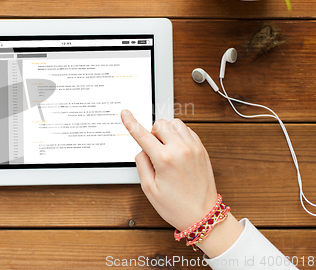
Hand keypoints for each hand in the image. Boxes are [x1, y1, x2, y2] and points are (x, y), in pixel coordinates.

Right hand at [121, 111, 242, 257]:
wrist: (203, 215)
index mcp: (165, 159)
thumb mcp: (149, 189)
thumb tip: (142, 149)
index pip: (142, 134)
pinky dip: (179, 135)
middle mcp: (181, 149)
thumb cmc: (176, 206)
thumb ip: (141, 163)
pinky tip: (176, 149)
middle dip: (152, 133)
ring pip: (175, 123)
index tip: (125, 113)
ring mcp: (194, 148)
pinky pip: (187, 130)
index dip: (130, 122)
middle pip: (160, 124)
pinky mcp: (202, 149)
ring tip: (166, 149)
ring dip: (166, 132)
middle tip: (153, 151)